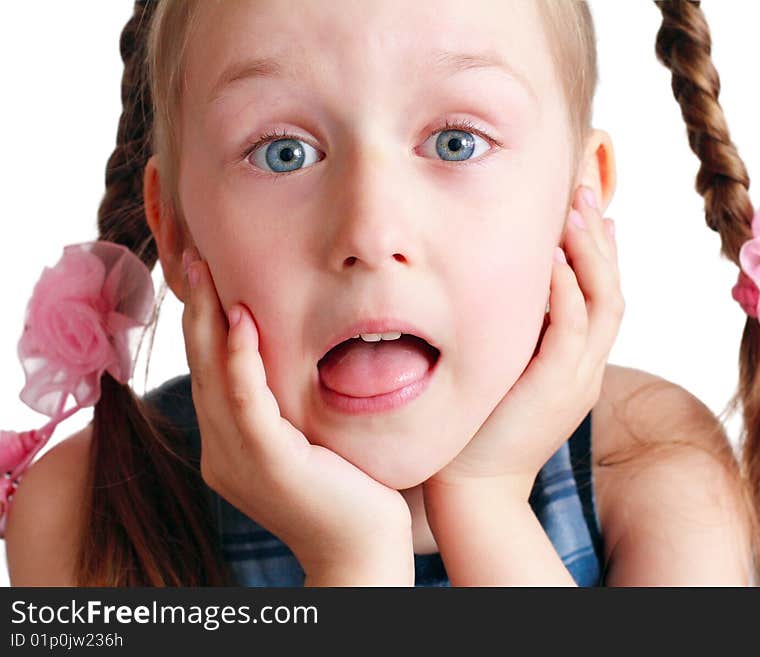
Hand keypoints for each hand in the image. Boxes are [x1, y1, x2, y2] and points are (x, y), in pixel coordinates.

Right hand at [181, 250, 413, 580]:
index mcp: (229, 445)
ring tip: (205, 268)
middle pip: (200, 366)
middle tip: (193, 254)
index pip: (208, 372)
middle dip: (194, 307)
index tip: (203, 272)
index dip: (201, 320)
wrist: (363, 550)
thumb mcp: (307, 440)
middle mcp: (221, 450)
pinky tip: (239, 317)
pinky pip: (246, 400)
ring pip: (213, 376)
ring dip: (207, 317)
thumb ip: (286, 405)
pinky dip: (239, 357)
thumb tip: (290, 357)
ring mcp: (236, 459)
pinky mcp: (266, 463)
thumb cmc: (349, 492)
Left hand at [425, 185, 623, 499]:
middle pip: (611, 290)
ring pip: (602, 302)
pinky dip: (566, 288)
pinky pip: (573, 327)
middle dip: (599, 236)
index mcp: (578, 363)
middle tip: (585, 187)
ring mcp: (578, 378)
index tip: (587, 206)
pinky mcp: (557, 387)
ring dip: (589, 251)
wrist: (475, 487)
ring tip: (575, 205)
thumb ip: (520, 336)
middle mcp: (587, 367)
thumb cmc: (481, 427)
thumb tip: (509, 292)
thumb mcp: (508, 372)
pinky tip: (552, 255)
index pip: (600, 296)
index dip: (598, 249)